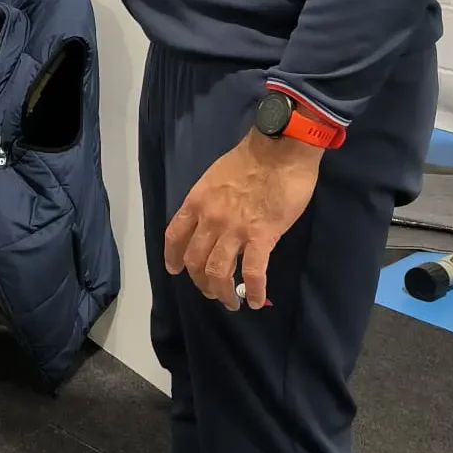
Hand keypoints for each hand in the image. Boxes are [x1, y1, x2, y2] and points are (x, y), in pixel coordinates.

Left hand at [163, 132, 322, 310]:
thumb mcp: (215, 177)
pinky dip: (252, 291)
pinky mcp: (262, 237)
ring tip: (230, 303)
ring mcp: (234, 230)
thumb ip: (211, 201)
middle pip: (195, 260)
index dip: (173, 257)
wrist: (279, 149)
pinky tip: (254, 300)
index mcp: (196, 202)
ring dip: (222, 293)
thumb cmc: (252, 158)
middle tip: (211, 290)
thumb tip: (217, 220)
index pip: (174, 236)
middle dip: (200, 281)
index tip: (175, 270)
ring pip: (218, 272)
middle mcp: (209, 219)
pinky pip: (252, 272)